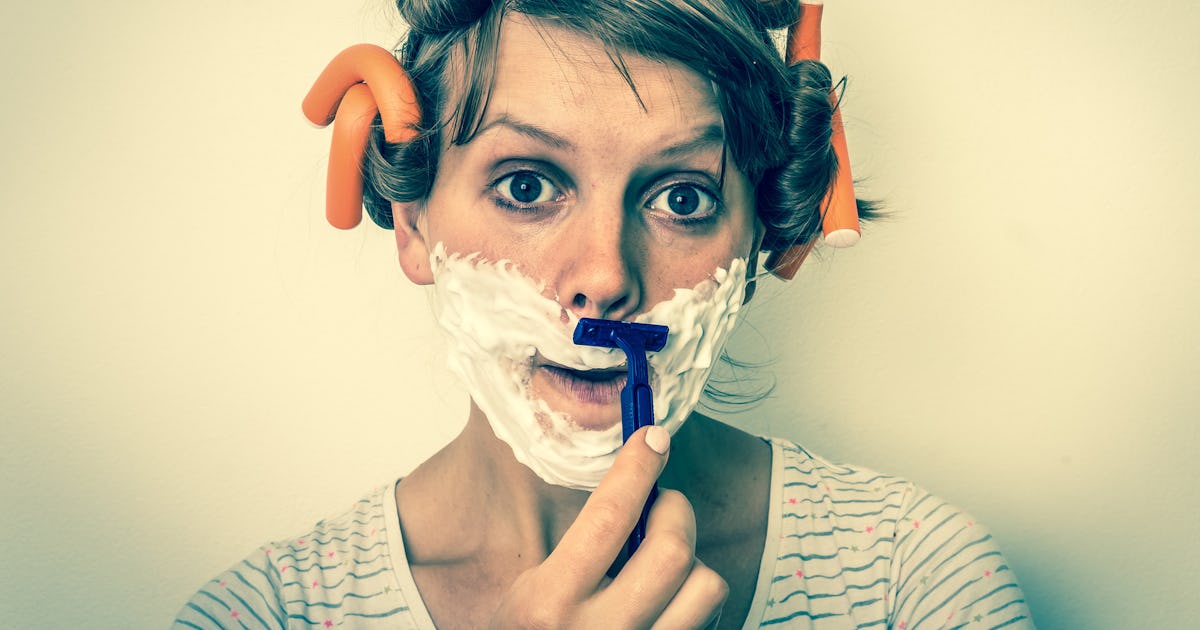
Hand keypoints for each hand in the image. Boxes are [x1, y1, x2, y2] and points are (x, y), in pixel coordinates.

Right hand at [490, 426, 727, 628]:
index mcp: (550, 604)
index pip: (607, 515)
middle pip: (673, 549)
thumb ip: (576, 552)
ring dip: (695, 562)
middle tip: (662, 505)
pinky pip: (709, 621)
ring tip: (668, 562)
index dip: (637, 466)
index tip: (653, 437)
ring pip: (707, 587)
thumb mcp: (528, 595)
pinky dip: (699, 600)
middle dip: (675, 510)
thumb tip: (632, 485)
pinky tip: (672, 598)